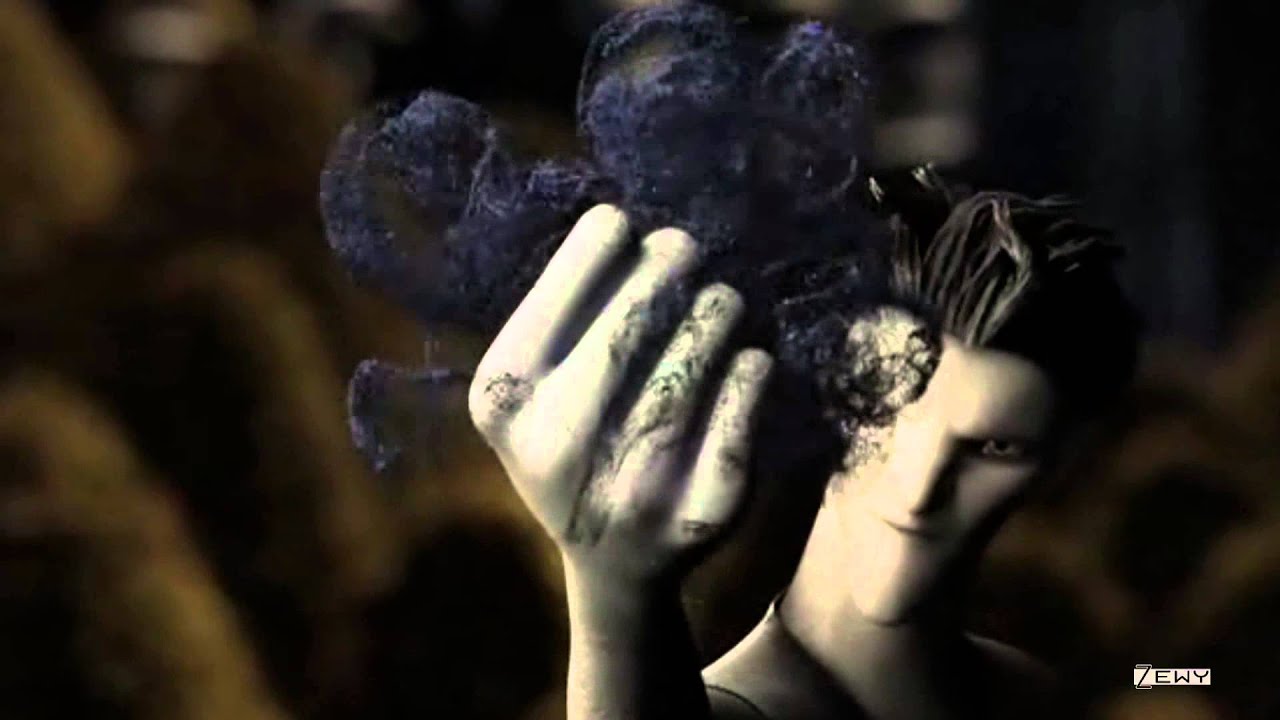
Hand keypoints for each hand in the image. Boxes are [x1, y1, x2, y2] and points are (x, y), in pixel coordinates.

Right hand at [468, 204, 772, 585]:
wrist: (612, 565)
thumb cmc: (570, 445)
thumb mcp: (534, 388)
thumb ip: (565, 314)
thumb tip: (633, 225)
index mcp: (505, 399)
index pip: (565, 288)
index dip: (606, 241)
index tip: (627, 225)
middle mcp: (559, 445)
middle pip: (636, 319)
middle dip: (671, 267)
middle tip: (687, 249)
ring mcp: (633, 484)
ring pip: (694, 360)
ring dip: (716, 311)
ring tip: (721, 301)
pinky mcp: (701, 509)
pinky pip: (742, 413)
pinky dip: (751, 372)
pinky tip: (749, 356)